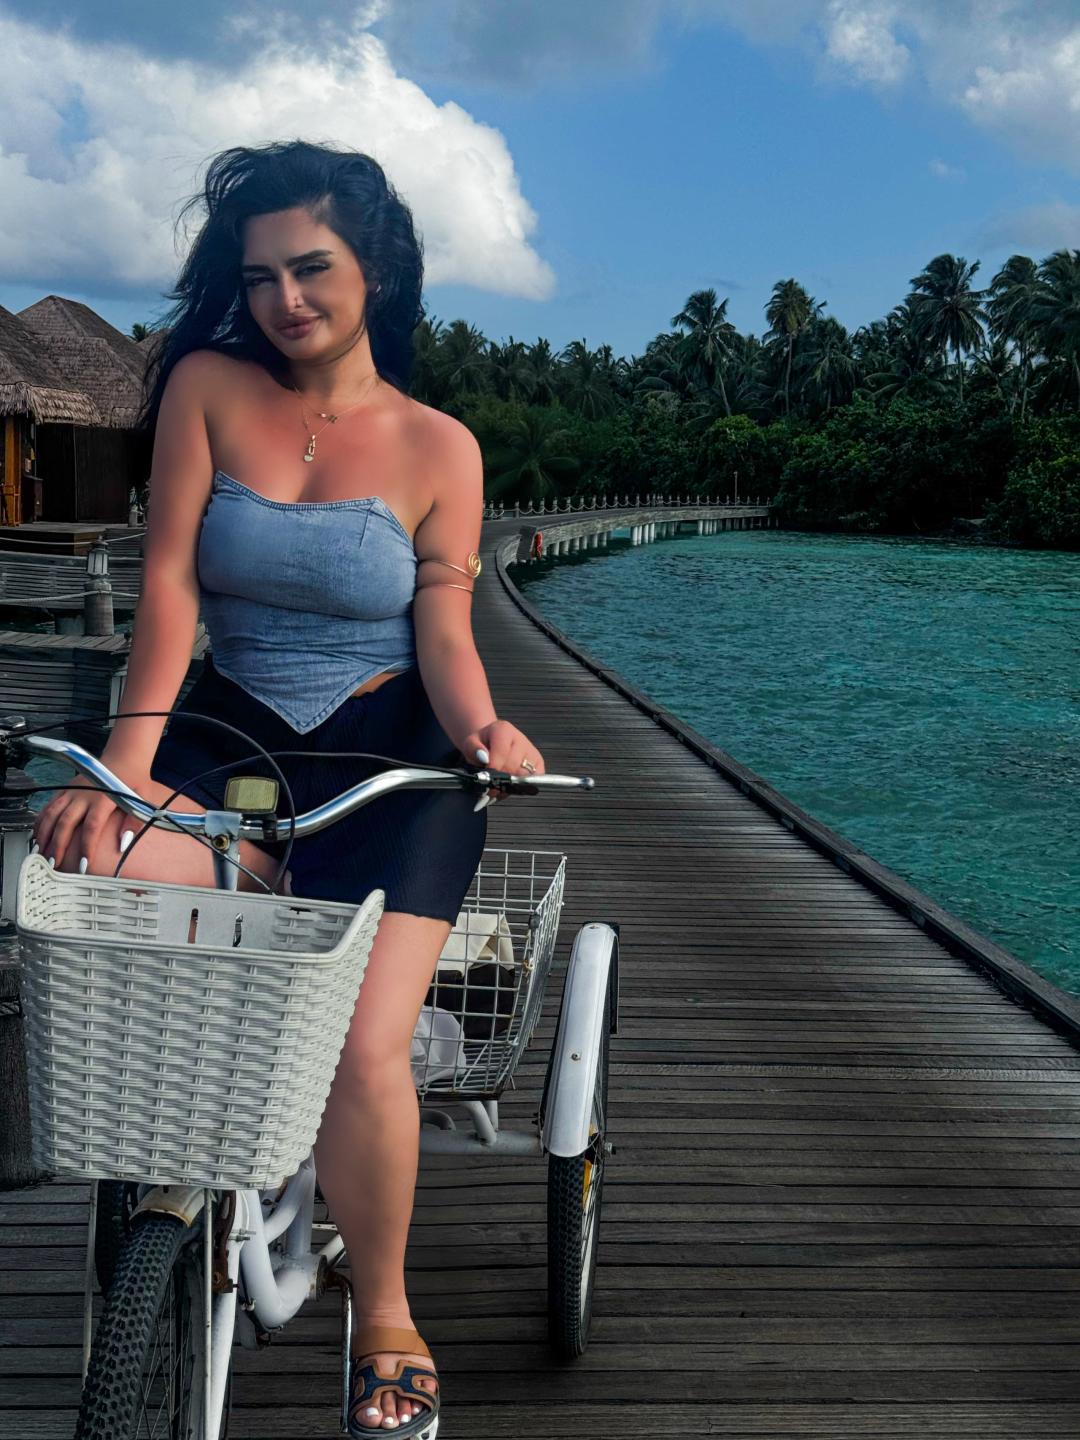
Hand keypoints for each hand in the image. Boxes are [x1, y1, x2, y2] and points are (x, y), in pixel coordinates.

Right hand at [32, 756, 154, 870]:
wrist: (124, 756)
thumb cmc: (133, 779)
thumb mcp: (141, 798)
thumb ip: (134, 821)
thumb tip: (124, 843)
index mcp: (103, 798)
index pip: (92, 826)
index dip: (87, 846)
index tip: (84, 864)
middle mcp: (84, 794)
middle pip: (66, 823)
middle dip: (59, 845)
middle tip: (55, 864)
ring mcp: (72, 791)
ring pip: (53, 814)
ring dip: (45, 834)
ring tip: (41, 853)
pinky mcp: (66, 788)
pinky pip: (49, 805)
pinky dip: (41, 820)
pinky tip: (37, 835)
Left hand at [459, 720, 544, 808]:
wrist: (492, 743)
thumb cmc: (482, 744)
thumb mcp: (470, 743)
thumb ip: (473, 748)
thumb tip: (484, 758)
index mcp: (503, 730)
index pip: (501, 753)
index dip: (493, 769)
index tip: (486, 778)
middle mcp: (521, 739)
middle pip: (513, 766)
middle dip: (500, 779)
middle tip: (490, 786)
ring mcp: (532, 752)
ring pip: (523, 775)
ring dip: (510, 784)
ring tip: (499, 784)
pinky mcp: (539, 764)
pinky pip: (534, 780)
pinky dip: (521, 786)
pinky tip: (510, 784)